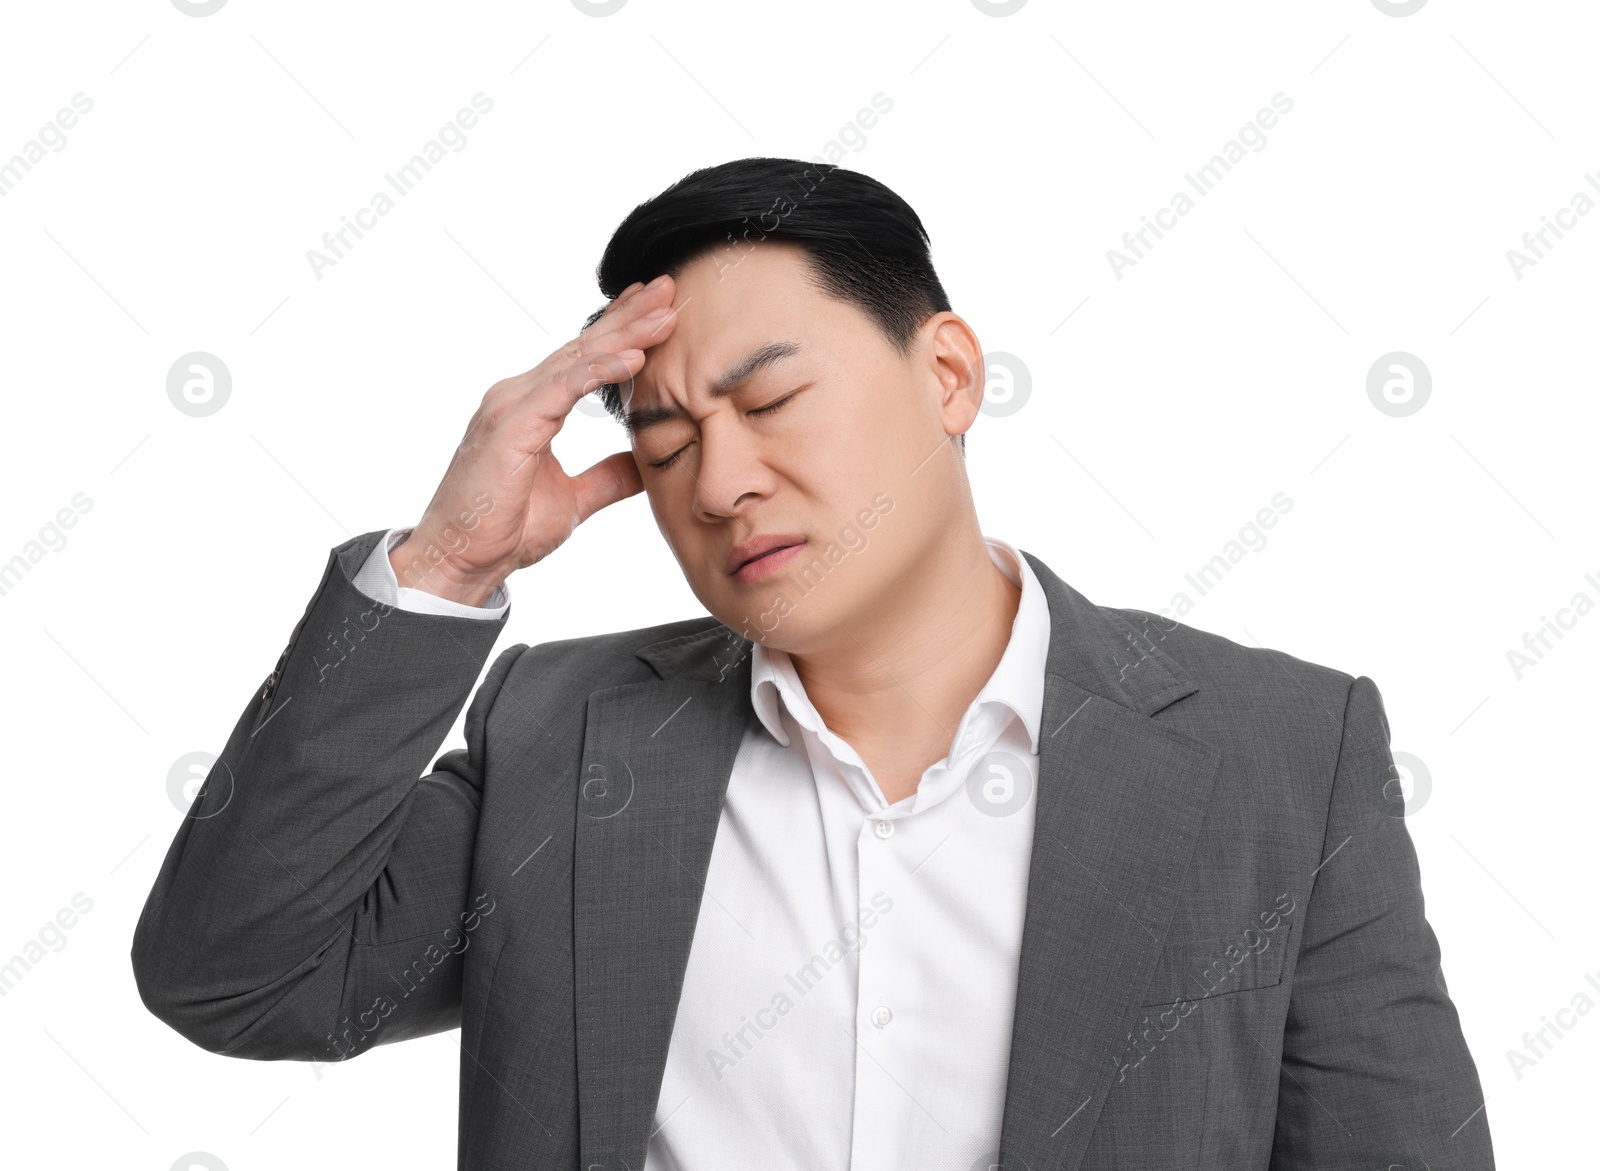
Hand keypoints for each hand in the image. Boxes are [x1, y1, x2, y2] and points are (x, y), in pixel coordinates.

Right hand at [390, 275, 676, 604]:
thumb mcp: (573, 500)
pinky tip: (634, 357)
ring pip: (577, 359)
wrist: (461, 561)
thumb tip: (643, 464)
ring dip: (624, 334)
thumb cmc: (504, 530)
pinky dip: (600, 371)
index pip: (583, 359)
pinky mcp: (511, 426)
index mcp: (531, 407)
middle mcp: (519, 396)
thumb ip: (607, 477)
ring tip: (664, 313)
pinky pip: (563, 389)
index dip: (620, 331)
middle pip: (583, 347)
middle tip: (669, 287)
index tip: (657, 308)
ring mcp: (511, 405)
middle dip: (629, 317)